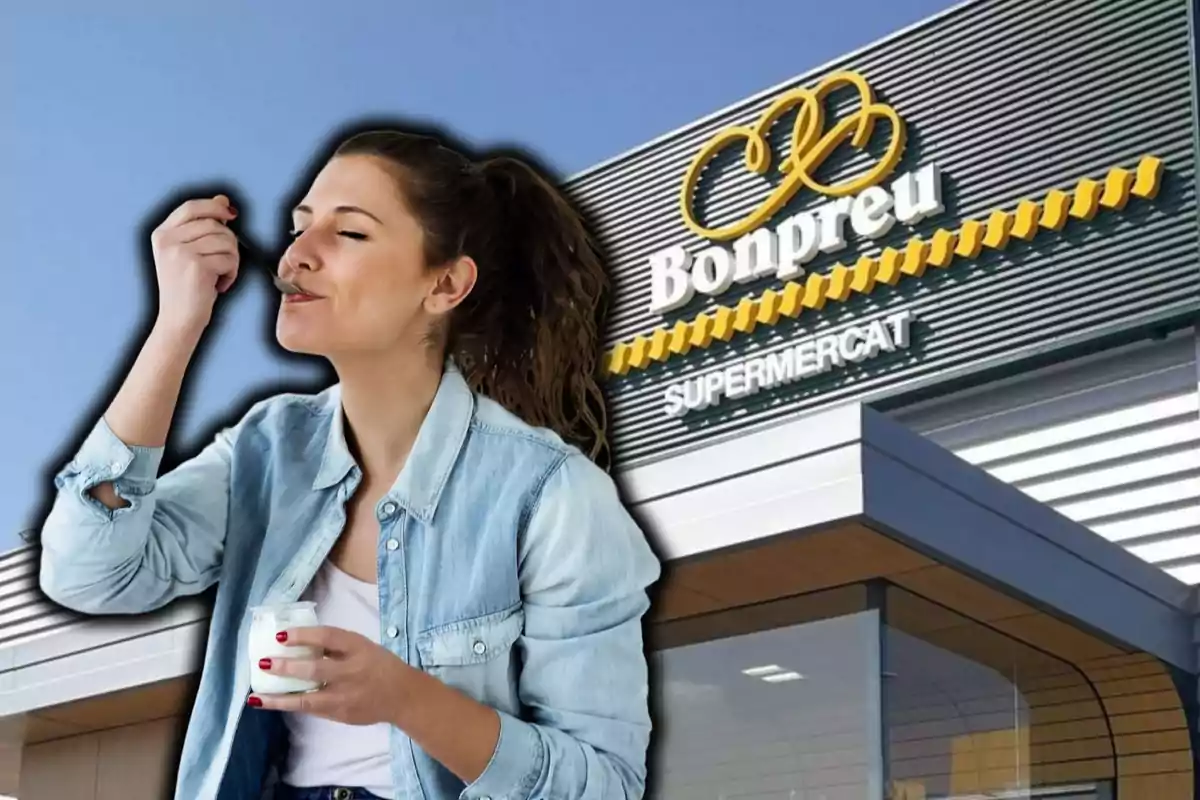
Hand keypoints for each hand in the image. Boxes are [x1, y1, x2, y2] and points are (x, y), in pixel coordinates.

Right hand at [150, 194, 239, 336]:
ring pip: (226, 241)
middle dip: (228, 242)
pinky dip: (231, 274)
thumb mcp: (189, 253)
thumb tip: (222, 200)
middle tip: (224, 262)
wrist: (179, 319)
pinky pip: (229, 259)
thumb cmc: (187, 287)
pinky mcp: (196, 266)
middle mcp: (168, 240)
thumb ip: (203, 226)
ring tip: (220, 276)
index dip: (214, 207)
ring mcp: (180, 252)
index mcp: (162, 234)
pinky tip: (219, 285)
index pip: (192, 207)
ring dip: (232, 260)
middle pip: (214, 224)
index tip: (230, 215)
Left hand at [248, 625, 412, 725]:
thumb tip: (299, 642)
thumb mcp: (363, 647)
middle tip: (264, 662)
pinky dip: (289, 705)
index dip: (303, 636)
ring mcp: (345, 696)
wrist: (401, 696)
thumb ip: (336, 646)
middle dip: (287, 667)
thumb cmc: (377, 665)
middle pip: (315, 669)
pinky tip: (270, 703)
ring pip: (307, 699)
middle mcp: (351, 672)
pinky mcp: (340, 714)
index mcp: (358, 648)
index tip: (280, 636)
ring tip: (256, 696)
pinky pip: (310, 709)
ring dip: (279, 697)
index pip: (328, 637)